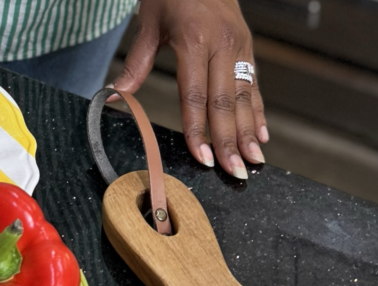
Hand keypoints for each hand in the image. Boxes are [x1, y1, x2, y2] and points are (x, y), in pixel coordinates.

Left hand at [110, 0, 265, 178]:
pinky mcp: (248, 48)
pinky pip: (254, 86)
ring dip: (249, 133)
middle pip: (225, 103)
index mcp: (195, 40)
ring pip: (245, 97)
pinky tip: (262, 135)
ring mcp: (240, 47)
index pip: (196, 96)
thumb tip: (115, 95)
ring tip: (253, 161)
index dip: (199, 130)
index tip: (203, 158)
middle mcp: (223, 45)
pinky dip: (258, 112)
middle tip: (234, 172)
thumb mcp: (150, 22)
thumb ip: (137, 63)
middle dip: (229, 141)